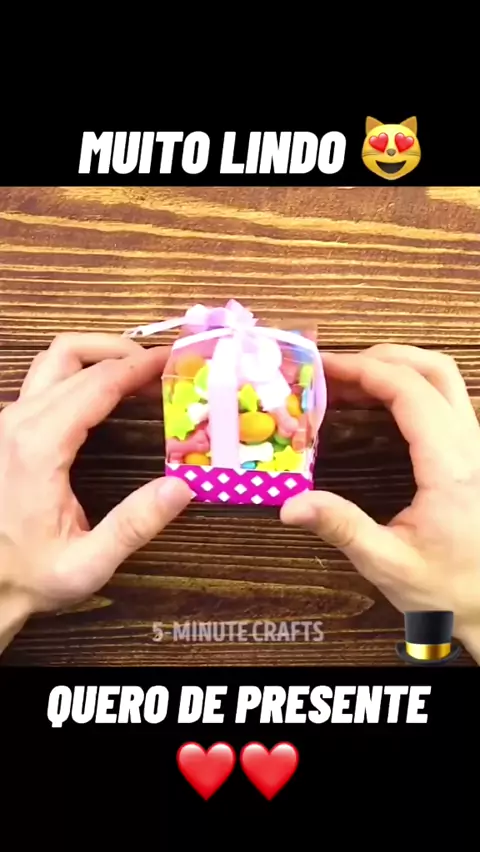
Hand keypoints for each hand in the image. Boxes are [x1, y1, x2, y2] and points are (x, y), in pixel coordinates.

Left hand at [0, 333, 192, 652]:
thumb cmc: (31, 574)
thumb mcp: (87, 563)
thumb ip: (134, 526)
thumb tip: (181, 487)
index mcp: (39, 448)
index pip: (97, 383)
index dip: (138, 366)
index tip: (172, 360)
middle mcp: (18, 423)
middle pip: (73, 357)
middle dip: (123, 354)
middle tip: (163, 369)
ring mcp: (8, 422)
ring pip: (54, 360)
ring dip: (98, 356)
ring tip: (137, 373)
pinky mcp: (8, 429)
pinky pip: (45, 380)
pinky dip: (82, 372)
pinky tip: (108, 393)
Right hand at [281, 344, 479, 661]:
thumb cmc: (447, 590)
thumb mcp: (389, 564)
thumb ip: (341, 528)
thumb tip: (288, 505)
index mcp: (451, 466)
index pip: (409, 391)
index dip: (363, 369)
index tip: (322, 369)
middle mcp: (471, 445)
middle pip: (434, 369)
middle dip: (380, 357)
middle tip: (333, 371)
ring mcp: (477, 447)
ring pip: (445, 380)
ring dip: (397, 368)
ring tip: (349, 383)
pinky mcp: (474, 455)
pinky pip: (445, 401)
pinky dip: (409, 388)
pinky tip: (376, 407)